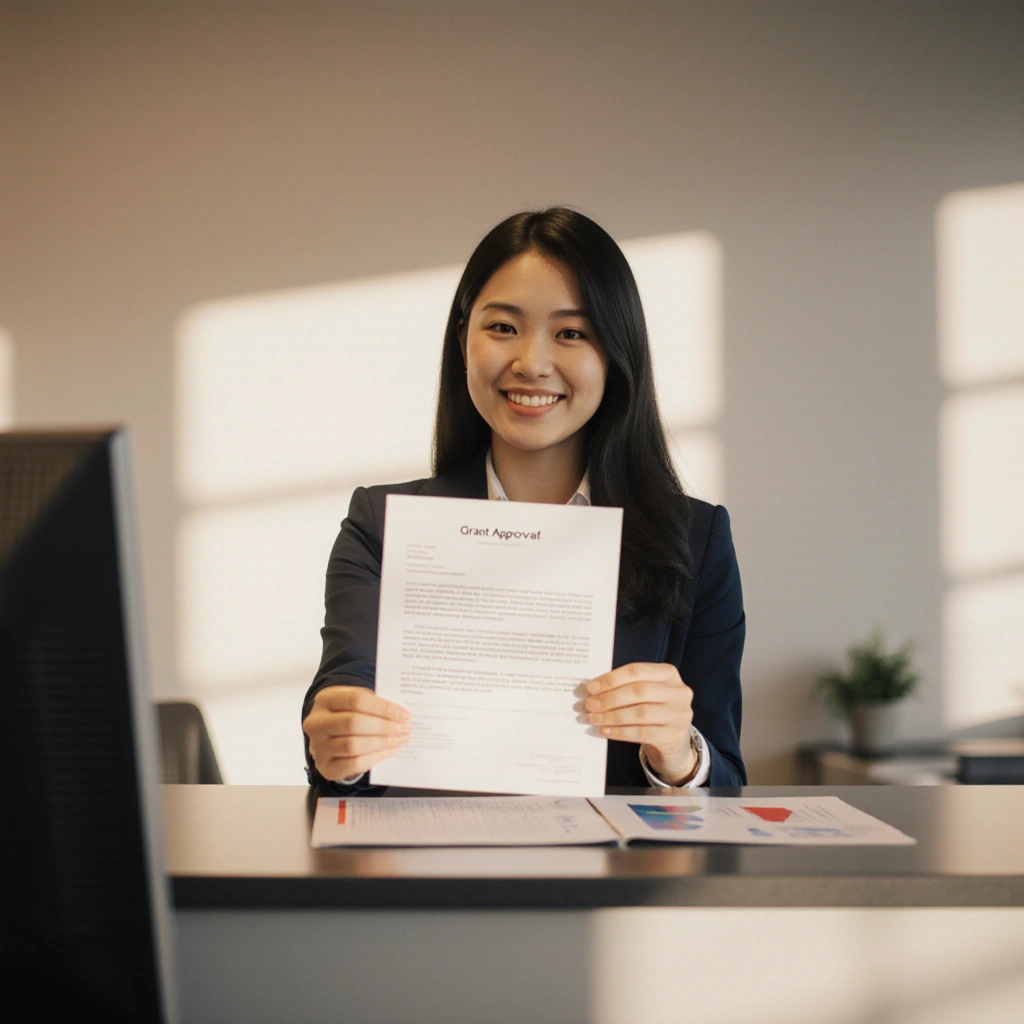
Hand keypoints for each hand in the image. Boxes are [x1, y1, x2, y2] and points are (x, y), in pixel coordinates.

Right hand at [303, 686, 410, 781]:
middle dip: (384, 727)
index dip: (383, 707)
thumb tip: (400, 714)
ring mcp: (318, 747)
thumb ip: (374, 703)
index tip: (404, 714)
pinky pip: (353, 764)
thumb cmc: (347, 713)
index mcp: (325, 699)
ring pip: (353, 745)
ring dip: (381, 743)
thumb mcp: (356, 701)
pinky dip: (374, 758)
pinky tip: (388, 752)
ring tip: (399, 740)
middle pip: (354, 723)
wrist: (328, 734)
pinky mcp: (325, 767)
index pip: (356, 700)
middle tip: (404, 729)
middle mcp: (315, 723)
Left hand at [584, 662, 695, 784]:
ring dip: (612, 716)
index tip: (591, 687)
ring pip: (640, 713)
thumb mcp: (647, 693)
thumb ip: (626, 686)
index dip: (612, 678)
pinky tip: (606, 731)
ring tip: (593, 718)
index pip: (637, 671)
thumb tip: (594, 689)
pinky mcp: (674, 735)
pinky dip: (620, 731)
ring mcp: (679, 714)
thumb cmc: (654, 710)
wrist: (674, 741)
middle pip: (639, 691)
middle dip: (610, 698)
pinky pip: (642, 733)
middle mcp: (679, 692)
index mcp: (669, 674)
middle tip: (589, 705)